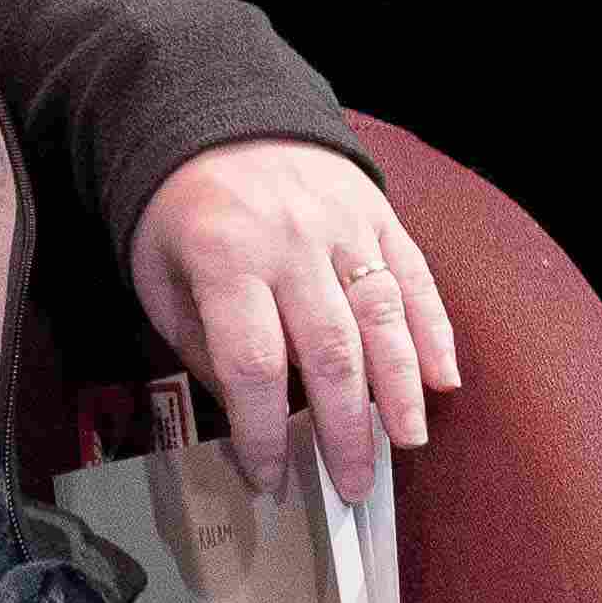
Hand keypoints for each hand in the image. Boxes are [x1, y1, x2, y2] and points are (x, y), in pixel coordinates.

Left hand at [125, 139, 459, 508]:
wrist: (217, 116)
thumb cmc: (181, 215)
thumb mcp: (159, 278)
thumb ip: (201, 345)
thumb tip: (251, 413)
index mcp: (225, 259)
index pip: (253, 364)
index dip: (264, 432)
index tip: (271, 478)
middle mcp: (291, 242)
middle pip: (329, 350)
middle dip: (344, 429)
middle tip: (353, 486)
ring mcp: (342, 225)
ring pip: (383, 316)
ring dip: (399, 389)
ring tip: (407, 443)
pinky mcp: (377, 214)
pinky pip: (414, 277)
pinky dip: (433, 331)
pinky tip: (442, 379)